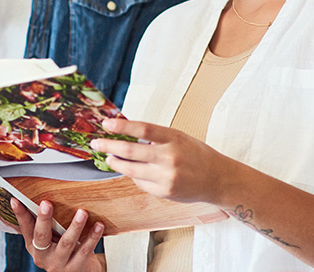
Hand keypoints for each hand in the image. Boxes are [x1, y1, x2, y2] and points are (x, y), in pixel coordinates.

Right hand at [11, 199, 104, 271]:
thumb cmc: (63, 250)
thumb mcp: (50, 240)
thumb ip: (47, 225)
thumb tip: (44, 196)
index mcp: (33, 247)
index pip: (25, 228)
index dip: (20, 214)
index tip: (15, 200)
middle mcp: (43, 257)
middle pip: (42, 237)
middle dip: (44, 220)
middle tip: (46, 203)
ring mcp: (59, 264)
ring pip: (66, 244)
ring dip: (74, 227)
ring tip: (82, 212)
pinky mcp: (75, 268)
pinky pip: (85, 251)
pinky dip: (92, 237)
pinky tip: (98, 225)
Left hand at [90, 118, 239, 204]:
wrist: (216, 179)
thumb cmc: (196, 154)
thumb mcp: (179, 137)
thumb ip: (155, 136)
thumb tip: (125, 131)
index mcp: (174, 138)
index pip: (143, 129)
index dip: (122, 126)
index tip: (106, 123)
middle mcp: (170, 157)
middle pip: (131, 151)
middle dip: (109, 146)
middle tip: (96, 143)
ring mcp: (166, 176)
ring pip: (131, 170)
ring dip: (116, 163)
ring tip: (108, 157)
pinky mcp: (164, 191)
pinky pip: (140, 182)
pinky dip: (134, 176)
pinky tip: (133, 171)